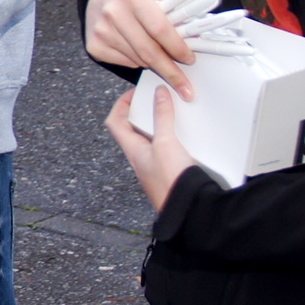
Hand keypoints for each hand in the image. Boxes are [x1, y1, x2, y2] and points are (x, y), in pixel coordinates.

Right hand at [84, 0, 195, 99]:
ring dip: (155, 64)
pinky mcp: (95, 46)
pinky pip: (126, 63)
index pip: (160, 29)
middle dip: (170, 70)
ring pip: (139, 60)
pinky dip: (138, 62)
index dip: (177, 47)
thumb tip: (196, 40)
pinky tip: (138, 50)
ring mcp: (102, 31)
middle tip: (184, 86)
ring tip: (161, 58)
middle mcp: (114, 12)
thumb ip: (175, 14)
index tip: (190, 59)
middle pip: (149, 51)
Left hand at [105, 88, 196, 211]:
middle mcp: (140, 158)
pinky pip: (165, 149)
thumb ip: (162, 117)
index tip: (135, 92)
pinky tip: (185, 135)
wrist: (189, 211)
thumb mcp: (166, 143)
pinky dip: (172, 137)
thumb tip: (158, 94)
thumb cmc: (171, 182)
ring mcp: (154, 165)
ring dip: (159, 124)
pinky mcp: (169, 171)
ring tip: (172, 113)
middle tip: (156, 99)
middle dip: (142, 112)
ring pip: (150, 138)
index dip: (121, 104)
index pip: (115, 122)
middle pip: (132, 129)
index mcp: (133, 150)